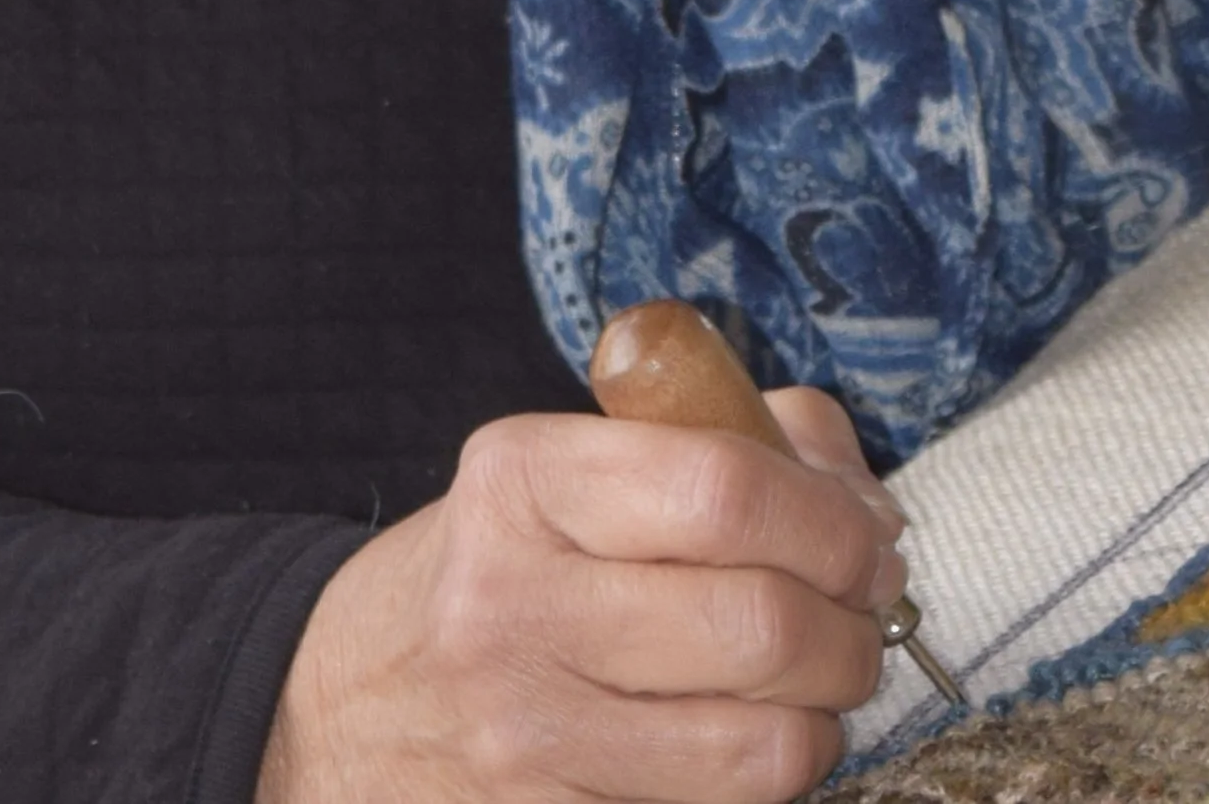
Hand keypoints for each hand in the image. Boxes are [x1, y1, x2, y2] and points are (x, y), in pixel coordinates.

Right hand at [255, 392, 907, 803]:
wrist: (341, 711)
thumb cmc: (496, 570)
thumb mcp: (571, 468)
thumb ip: (726, 439)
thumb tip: (864, 503)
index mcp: (523, 480)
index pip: (722, 488)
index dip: (830, 519)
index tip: (868, 536)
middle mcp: (509, 606)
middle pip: (755, 624)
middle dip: (852, 628)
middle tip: (865, 616)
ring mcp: (519, 738)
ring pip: (754, 750)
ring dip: (824, 721)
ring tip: (817, 688)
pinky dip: (765, 787)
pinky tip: (751, 746)